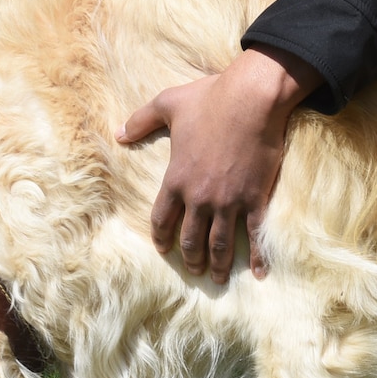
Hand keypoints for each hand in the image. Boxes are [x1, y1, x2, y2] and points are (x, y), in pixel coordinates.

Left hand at [117, 48, 321, 281]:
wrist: (252, 99)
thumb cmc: (210, 99)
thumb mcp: (168, 104)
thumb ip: (140, 120)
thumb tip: (118, 134)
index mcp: (176, 179)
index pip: (162, 219)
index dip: (162, 238)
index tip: (164, 250)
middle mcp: (199, 197)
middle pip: (191, 239)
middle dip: (191, 258)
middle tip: (194, 270)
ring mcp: (228, 201)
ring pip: (220, 244)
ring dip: (217, 265)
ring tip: (216, 279)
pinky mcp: (254, 199)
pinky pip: (254, 235)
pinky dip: (256, 257)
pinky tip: (257, 273)